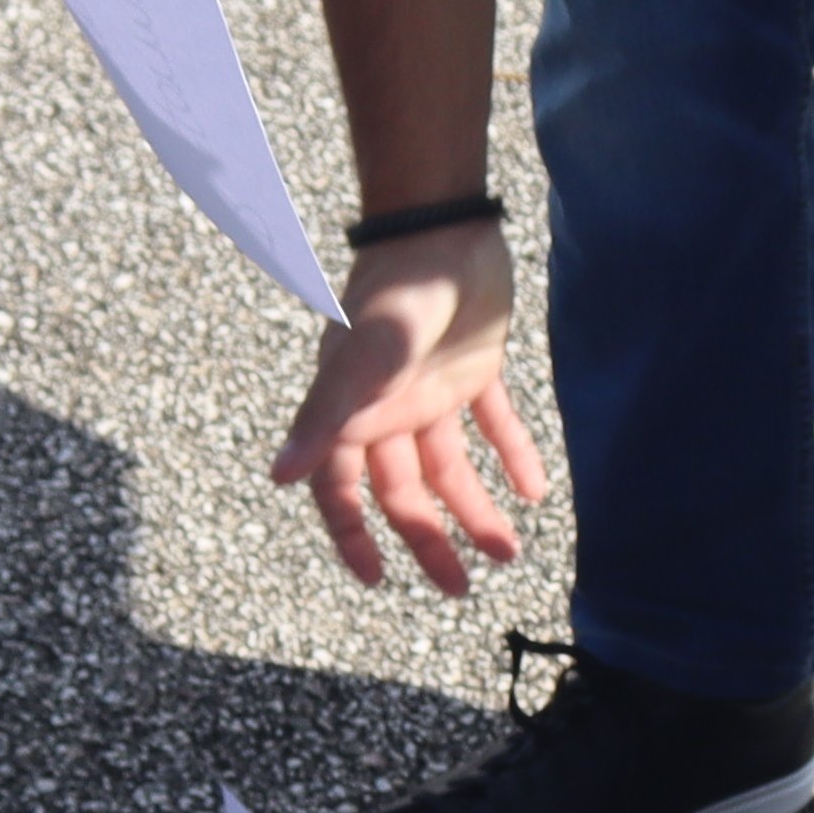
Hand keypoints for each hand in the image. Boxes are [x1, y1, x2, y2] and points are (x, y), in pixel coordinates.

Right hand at [267, 221, 546, 591]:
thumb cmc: (395, 294)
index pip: (340, 488)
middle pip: (403, 492)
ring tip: (509, 551)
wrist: (444, 225)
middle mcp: (388, 409)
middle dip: (429, 540)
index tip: (378, 578)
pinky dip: (513, 454)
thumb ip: (324, 422)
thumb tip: (278, 480)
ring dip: (477, 510)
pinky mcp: (475, 366)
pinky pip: (494, 422)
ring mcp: (431, 389)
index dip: (352, 534)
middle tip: (461, 587)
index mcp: (352, 412)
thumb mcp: (361, 363)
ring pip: (451, 468)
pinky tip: (535, 490)